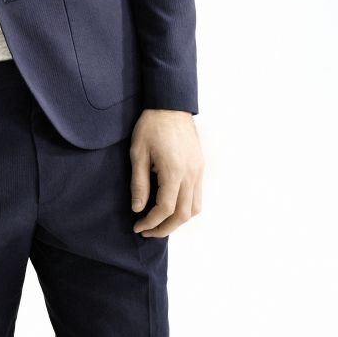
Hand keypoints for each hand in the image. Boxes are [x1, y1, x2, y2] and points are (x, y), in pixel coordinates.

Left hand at [129, 109, 203, 237]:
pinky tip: (172, 207)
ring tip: (159, 223)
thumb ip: (139, 183)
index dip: (150, 222)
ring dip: (178, 221)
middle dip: (164, 228)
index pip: (164, 209)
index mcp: (173, 172)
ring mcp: (198, 171)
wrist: (170, 105)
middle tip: (147, 231)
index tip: (137, 226)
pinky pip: (198, 196)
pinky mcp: (200, 167)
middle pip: (182, 215)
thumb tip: (138, 209)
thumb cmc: (151, 125)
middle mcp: (190, 175)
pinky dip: (187, 208)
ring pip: (194, 209)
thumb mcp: (138, 153)